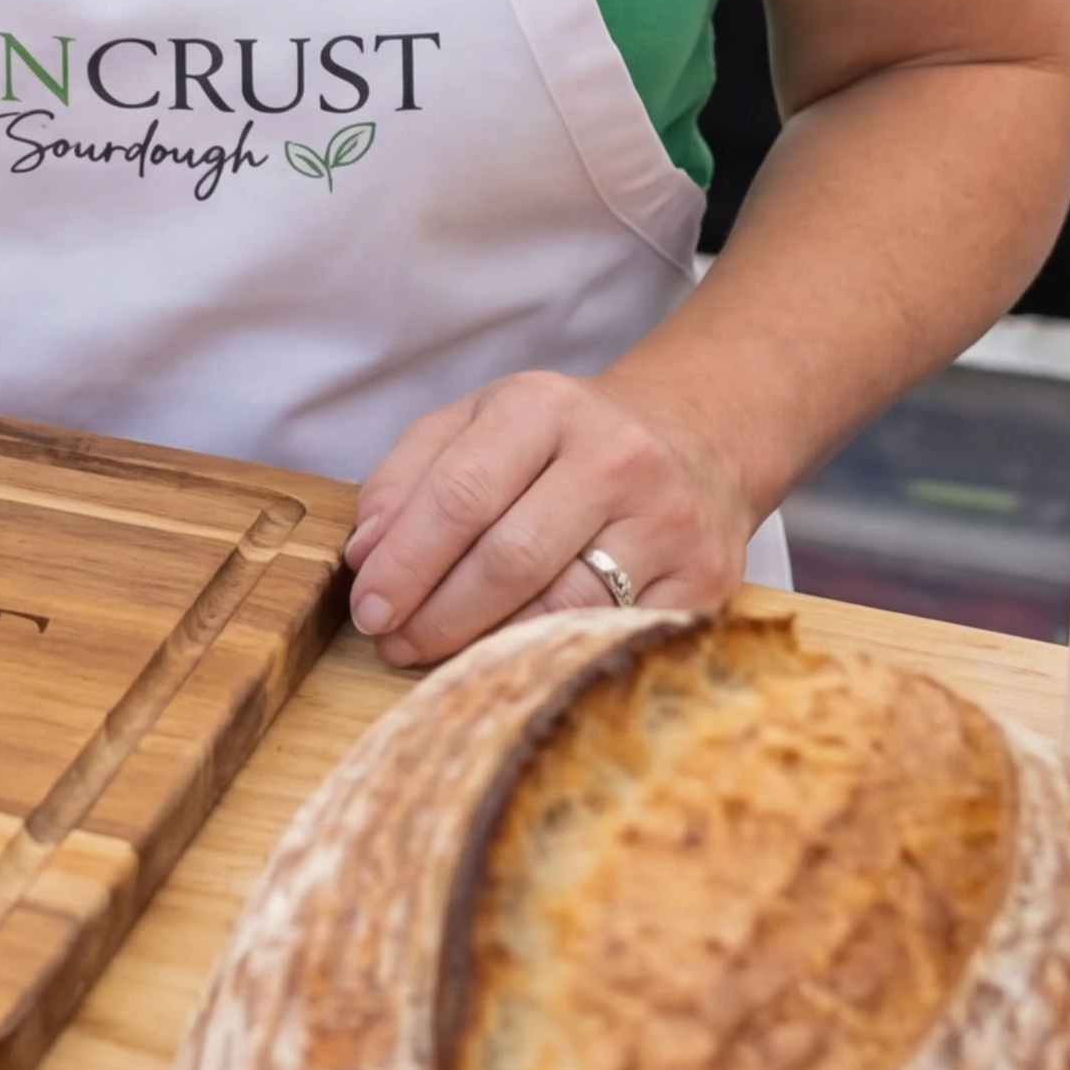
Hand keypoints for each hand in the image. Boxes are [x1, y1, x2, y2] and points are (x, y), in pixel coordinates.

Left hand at [337, 369, 757, 669]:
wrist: (697, 437)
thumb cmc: (566, 439)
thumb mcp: (481, 422)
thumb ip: (409, 474)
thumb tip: (366, 552)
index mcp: (546, 407)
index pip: (460, 494)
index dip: (405, 562)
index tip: (368, 607)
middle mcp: (616, 458)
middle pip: (509, 559)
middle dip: (436, 614)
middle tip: (393, 642)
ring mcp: (668, 522)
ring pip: (561, 607)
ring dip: (486, 645)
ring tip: (440, 656)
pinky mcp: (704, 580)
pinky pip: (612, 636)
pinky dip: (552, 656)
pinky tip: (512, 662)